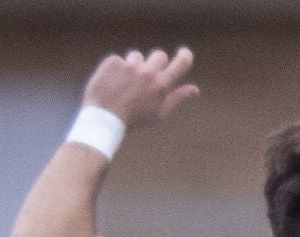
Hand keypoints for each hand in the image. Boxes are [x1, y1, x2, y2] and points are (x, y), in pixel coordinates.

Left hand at [81, 47, 198, 130]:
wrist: (104, 118)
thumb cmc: (135, 120)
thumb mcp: (160, 113)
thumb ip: (178, 97)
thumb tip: (195, 89)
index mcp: (161, 85)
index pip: (181, 62)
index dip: (185, 56)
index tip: (184, 53)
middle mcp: (147, 72)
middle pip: (159, 55)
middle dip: (156, 63)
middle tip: (148, 76)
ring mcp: (129, 65)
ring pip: (137, 56)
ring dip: (134, 66)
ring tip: (126, 84)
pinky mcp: (113, 61)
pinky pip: (119, 59)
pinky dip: (117, 69)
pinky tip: (113, 83)